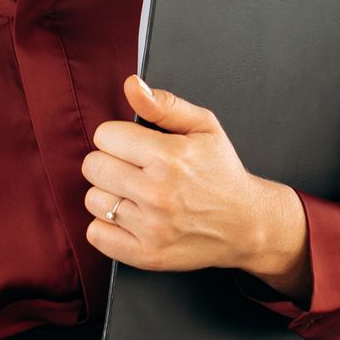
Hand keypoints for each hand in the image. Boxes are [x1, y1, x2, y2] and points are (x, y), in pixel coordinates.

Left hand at [81, 74, 310, 296]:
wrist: (247, 224)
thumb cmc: (221, 172)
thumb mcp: (203, 127)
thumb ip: (163, 104)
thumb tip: (131, 85)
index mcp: (169, 156)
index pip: (104, 136)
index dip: (119, 137)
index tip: (135, 146)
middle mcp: (157, 192)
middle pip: (93, 167)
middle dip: (111, 163)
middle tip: (135, 169)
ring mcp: (150, 227)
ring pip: (93, 200)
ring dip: (110, 195)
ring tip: (135, 194)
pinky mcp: (146, 255)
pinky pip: (97, 234)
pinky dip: (108, 226)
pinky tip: (130, 217)